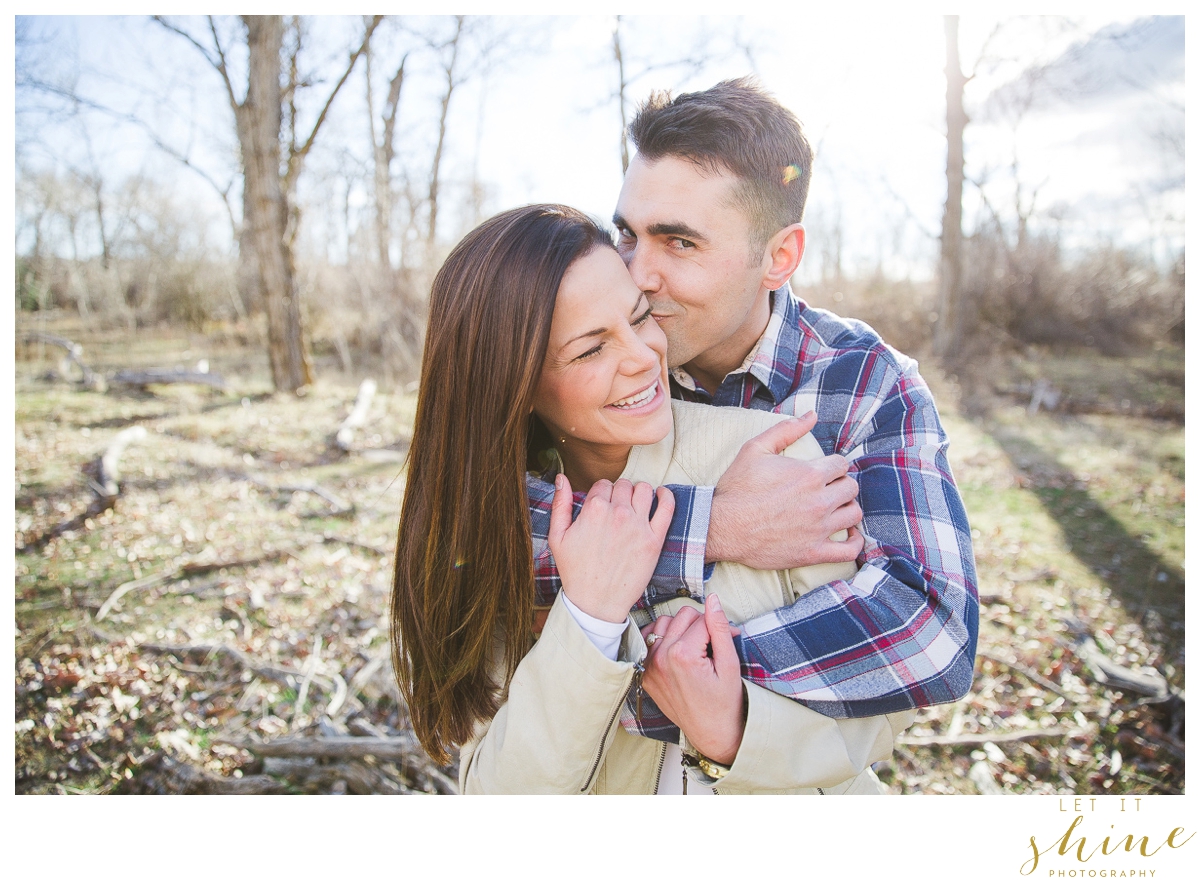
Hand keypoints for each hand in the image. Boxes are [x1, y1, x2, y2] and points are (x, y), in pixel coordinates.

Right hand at [548, 475, 673, 623]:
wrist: (596, 602)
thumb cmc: (575, 571)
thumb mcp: (557, 537)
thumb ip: (560, 504)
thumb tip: (562, 478)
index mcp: (594, 509)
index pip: (603, 484)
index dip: (601, 493)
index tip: (602, 505)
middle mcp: (618, 513)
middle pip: (623, 485)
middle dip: (619, 493)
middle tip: (616, 508)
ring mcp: (638, 525)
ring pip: (644, 489)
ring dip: (639, 492)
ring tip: (635, 504)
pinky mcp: (654, 539)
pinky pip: (667, 506)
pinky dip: (666, 496)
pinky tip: (661, 495)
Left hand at [639, 594, 744, 764]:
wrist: (711, 733)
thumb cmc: (725, 702)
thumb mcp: (729, 664)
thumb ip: (719, 628)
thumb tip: (713, 599)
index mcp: (683, 655)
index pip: (701, 618)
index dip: (718, 625)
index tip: (727, 639)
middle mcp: (661, 658)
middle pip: (681, 616)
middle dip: (699, 625)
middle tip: (712, 644)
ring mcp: (649, 667)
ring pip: (663, 624)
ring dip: (680, 629)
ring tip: (695, 647)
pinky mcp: (645, 674)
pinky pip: (650, 642)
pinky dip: (662, 640)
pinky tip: (677, 650)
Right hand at [706, 412, 863, 568]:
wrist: (721, 526)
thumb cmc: (737, 488)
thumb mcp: (755, 449)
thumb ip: (786, 430)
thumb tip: (811, 414)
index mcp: (810, 474)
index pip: (842, 464)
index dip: (833, 466)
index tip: (824, 472)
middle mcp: (819, 501)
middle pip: (851, 488)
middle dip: (840, 485)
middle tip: (827, 489)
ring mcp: (818, 529)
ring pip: (854, 514)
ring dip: (847, 509)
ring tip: (834, 509)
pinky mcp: (813, 552)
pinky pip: (849, 550)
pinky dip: (855, 542)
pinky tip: (848, 535)